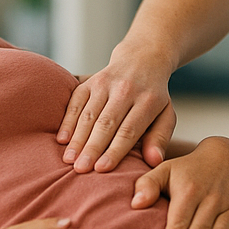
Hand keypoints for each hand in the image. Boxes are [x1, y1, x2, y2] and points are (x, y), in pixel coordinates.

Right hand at [59, 45, 175, 171]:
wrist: (142, 59)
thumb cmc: (153, 97)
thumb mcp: (166, 115)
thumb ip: (160, 138)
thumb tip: (154, 161)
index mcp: (148, 100)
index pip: (129, 130)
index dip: (115, 150)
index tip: (102, 169)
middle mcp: (126, 90)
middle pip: (106, 123)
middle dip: (92, 148)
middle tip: (81, 169)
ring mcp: (105, 83)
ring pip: (88, 114)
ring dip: (77, 138)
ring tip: (69, 160)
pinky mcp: (90, 81)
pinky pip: (75, 101)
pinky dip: (68, 121)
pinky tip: (62, 139)